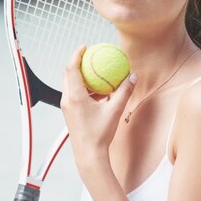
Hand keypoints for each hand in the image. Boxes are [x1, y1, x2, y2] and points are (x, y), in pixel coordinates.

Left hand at [61, 46, 136, 172]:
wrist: (89, 154)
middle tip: (89, 55)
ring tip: (94, 71)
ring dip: (80, 76)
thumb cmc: (100, 134)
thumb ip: (124, 92)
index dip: (77, 55)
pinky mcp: (69, 112)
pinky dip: (83, 88)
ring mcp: (67, 106)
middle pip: (68, 74)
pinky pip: (74, 94)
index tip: (85, 46)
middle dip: (77, 62)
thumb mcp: (115, 111)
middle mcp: (67, 99)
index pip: (72, 68)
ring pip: (70, 84)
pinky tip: (97, 90)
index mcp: (75, 96)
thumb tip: (133, 76)